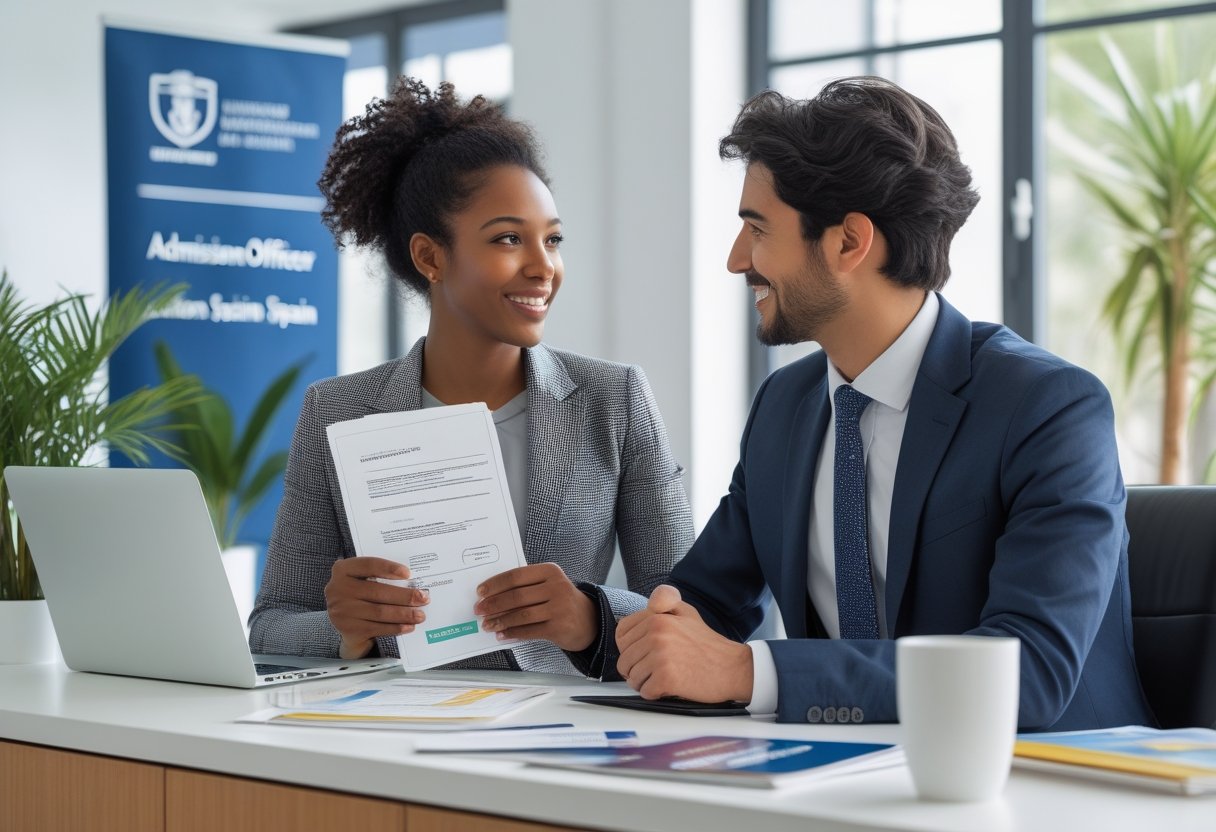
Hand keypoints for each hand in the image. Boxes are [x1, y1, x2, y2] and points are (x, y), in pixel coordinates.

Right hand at [324, 556, 429, 658]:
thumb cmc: (360, 594)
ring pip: (379, 612)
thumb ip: (379, 576)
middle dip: (404, 596)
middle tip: (424, 598)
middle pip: (377, 591)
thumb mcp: (362, 579)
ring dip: (404, 614)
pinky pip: (378, 628)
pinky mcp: (349, 629)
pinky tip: (409, 626)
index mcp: (343, 570)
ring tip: (420, 615)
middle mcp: (338, 589)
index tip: (408, 574)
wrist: (342, 620)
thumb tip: (412, 581)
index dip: (389, 568)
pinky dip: (396, 628)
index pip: (368, 565)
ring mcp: (342, 611)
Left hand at [474, 562, 597, 651]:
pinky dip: (513, 633)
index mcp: (550, 571)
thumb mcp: (548, 585)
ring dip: (500, 620)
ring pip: (522, 614)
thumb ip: (525, 586)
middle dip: (493, 604)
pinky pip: (530, 630)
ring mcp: (559, 607)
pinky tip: (502, 634)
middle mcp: (556, 587)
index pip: (516, 576)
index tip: (480, 592)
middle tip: (479, 610)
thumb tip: (492, 597)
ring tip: (488, 625)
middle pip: (517, 595)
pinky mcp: (559, 627)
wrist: (589, 620)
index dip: (495, 584)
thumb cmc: (560, 600)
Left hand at [615, 585, 753, 702]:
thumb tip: (646, 604)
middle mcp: (656, 634)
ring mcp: (660, 656)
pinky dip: (655, 694)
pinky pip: (645, 691)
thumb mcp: (686, 612)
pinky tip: (669, 686)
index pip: (621, 635)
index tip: (643, 652)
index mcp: (657, 618)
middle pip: (624, 659)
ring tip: (664, 677)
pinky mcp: (666, 678)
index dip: (629, 647)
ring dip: (645, 682)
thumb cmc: (708, 644)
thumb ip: (664, 602)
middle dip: (636, 668)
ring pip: (632, 677)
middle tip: (656, 669)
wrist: (732, 668)